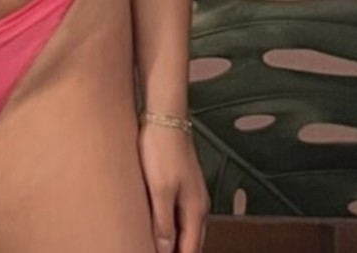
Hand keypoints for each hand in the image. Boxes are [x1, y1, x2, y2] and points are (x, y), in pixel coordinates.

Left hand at [138, 124, 209, 252]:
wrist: (165, 117)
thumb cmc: (161, 151)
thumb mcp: (160, 189)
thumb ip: (163, 222)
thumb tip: (166, 250)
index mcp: (195, 210)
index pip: (191, 248)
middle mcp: (198, 204)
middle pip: (192, 239)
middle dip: (180, 250)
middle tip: (157, 251)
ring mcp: (192, 192)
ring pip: (187, 226)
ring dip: (177, 239)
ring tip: (160, 246)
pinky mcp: (182, 181)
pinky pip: (180, 211)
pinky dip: (174, 223)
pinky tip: (161, 222)